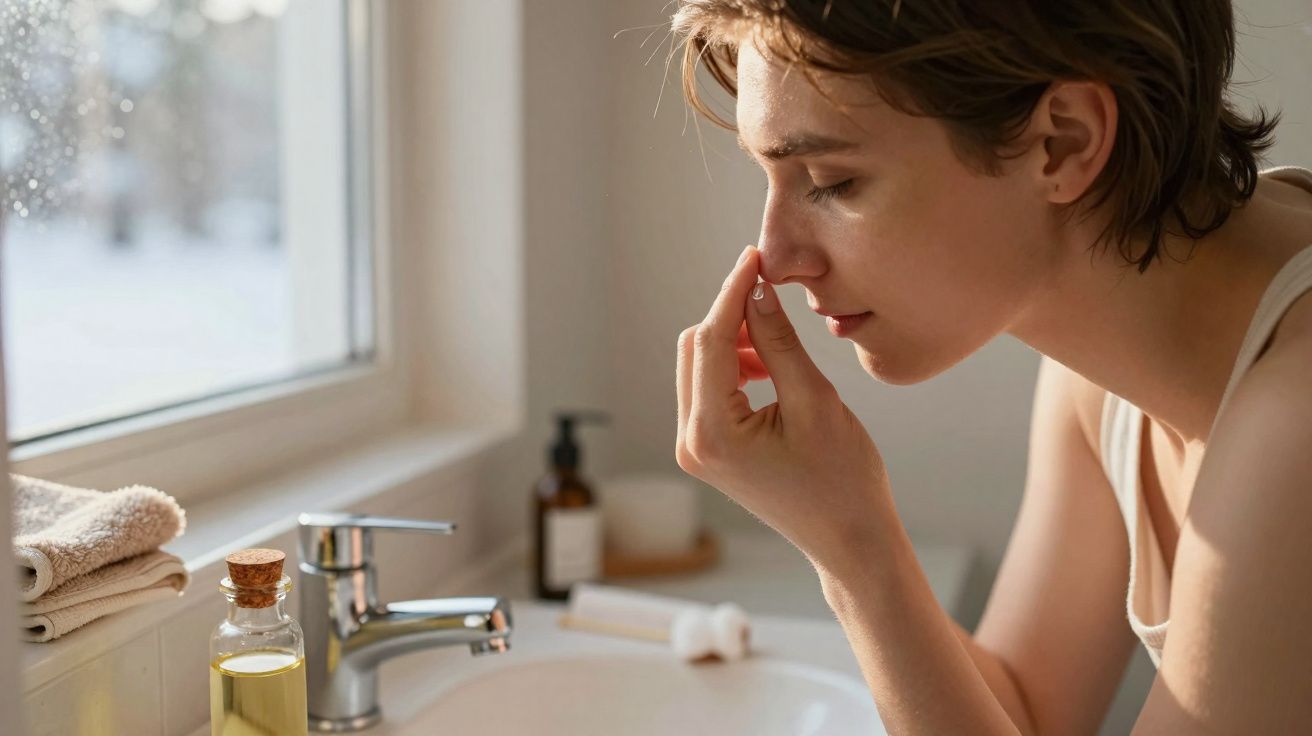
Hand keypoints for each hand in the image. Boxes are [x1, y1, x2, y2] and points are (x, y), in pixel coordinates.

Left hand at [675, 245, 891, 569]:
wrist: (848, 538)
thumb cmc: (843, 479)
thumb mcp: (816, 400)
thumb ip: (779, 343)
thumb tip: (757, 291)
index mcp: (712, 433)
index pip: (710, 341)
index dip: (732, 293)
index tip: (754, 258)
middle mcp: (691, 441)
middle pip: (695, 349)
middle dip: (731, 318)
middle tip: (773, 299)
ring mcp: (695, 448)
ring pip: (699, 365)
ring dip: (734, 343)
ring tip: (780, 354)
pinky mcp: (707, 449)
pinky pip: (708, 389)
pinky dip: (735, 368)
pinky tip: (770, 373)